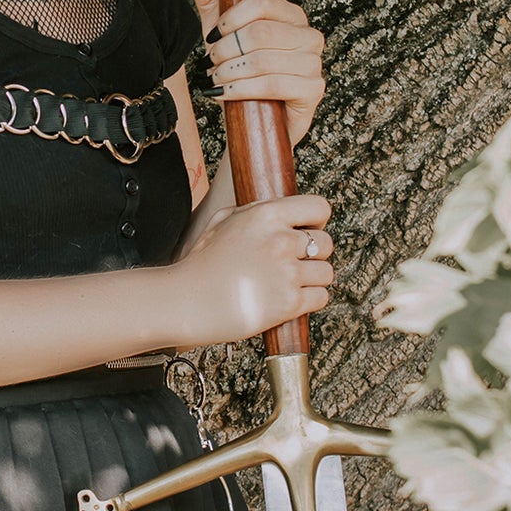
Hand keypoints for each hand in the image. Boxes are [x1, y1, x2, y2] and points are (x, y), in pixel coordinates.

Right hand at [176, 193, 334, 343]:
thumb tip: (280, 210)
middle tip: (295, 264)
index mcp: (266, 215)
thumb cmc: (200, 263)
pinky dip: (310, 301)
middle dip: (315, 255)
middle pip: (326, 243)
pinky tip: (290, 301)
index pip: (319, 207)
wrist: (184, 301)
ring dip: (312, 280)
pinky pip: (321, 297)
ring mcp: (286, 272)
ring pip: (326, 273)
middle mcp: (280, 240)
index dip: (317, 221)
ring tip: (289, 284)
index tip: (307, 232)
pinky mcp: (289, 303)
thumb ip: (253, 212)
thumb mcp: (221, 221)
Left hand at [191, 0, 325, 142]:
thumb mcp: (220, 34)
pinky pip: (272, 83)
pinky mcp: (313, 89)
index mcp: (291, 16)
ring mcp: (314, 63)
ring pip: (263, 59)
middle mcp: (308, 35)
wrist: (254, 121)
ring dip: (230, 71)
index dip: (232, 17)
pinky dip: (242, 89)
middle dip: (226, 50)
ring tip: (216, 79)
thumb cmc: (240, 73)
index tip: (213, 35)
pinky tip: (225, 93)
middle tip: (211, 63)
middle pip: (260, 31)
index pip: (263, 1)